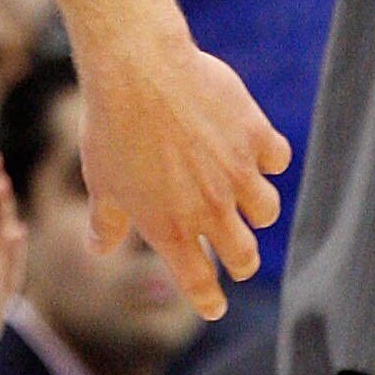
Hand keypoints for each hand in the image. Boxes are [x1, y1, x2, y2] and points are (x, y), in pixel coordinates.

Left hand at [77, 31, 286, 319]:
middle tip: (238, 255)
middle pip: (245, 255)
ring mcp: (238, 173)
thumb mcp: (101, 180)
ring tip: (242, 195)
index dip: (208, 300)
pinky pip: (277, 158)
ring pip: (267, 210)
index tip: (214, 305)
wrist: (136, 69)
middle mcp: (211, 209)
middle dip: (242, 260)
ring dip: (256, 208)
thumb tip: (98, 247)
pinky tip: (252, 146)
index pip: (200, 283)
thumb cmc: (110, 127)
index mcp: (171, 228)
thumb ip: (105, 221)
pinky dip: (267, 155)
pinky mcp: (255, 136)